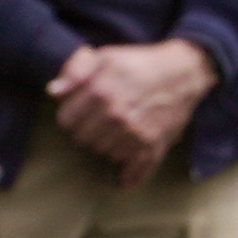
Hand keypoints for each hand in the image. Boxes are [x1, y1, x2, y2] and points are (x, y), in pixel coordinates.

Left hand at [50, 37, 215, 188]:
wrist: (184, 72)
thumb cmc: (140, 63)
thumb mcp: (105, 56)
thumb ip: (75, 70)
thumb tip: (53, 91)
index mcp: (100, 94)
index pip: (66, 121)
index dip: (69, 116)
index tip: (77, 112)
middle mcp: (117, 117)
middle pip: (82, 141)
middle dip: (85, 132)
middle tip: (95, 124)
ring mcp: (136, 134)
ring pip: (104, 154)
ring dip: (105, 147)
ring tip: (113, 134)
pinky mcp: (155, 145)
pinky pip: (135, 171)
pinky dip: (128, 177)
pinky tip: (122, 180)